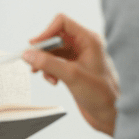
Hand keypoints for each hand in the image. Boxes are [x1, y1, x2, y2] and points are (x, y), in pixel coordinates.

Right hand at [24, 13, 118, 135]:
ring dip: (44, 62)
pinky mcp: (73, 68)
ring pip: (52, 51)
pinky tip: (53, 81)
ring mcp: (78, 57)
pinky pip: (54, 62)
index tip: (35, 45)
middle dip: (42, 50)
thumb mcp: (72, 76)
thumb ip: (48, 63)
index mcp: (88, 40)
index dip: (46, 32)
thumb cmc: (102, 95)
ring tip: (41, 73)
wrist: (110, 115)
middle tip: (32, 61)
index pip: (62, 23)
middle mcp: (83, 45)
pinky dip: (48, 70)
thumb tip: (28, 54)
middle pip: (54, 37)